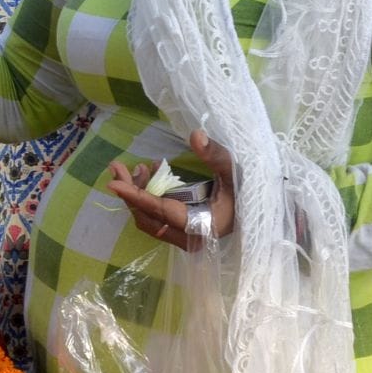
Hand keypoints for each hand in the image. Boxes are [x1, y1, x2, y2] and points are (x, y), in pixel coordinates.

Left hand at [105, 131, 236, 251]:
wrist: (258, 208)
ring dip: (137, 193)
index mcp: (203, 227)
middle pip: (148, 218)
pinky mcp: (180, 231)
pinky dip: (148, 196)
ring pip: (149, 218)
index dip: (137, 197)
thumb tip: (196, 135)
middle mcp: (190, 238)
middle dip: (130, 192)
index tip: (114, 184)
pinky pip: (156, 216)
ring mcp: (184, 237)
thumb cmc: (248, 191)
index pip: (161, 212)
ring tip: (138, 167)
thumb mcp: (234, 170)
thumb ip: (215, 154)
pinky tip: (150, 173)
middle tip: (118, 167)